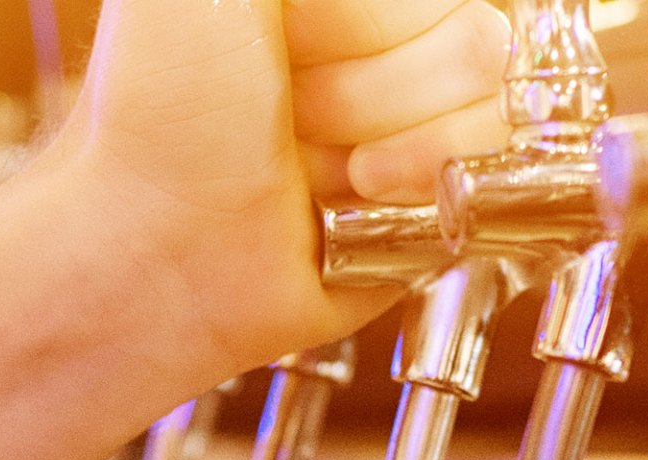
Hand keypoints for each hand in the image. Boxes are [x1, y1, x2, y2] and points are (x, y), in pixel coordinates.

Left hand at [32, 0, 512, 374]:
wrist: (152, 248)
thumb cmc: (158, 105)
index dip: (373, 10)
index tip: (291, 30)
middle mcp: (385, 31)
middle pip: (476, 24)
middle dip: (372, 72)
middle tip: (292, 105)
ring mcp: (417, 109)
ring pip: (490, 94)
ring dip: (389, 132)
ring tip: (314, 160)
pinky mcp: (439, 190)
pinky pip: (495, 164)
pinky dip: (418, 184)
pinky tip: (350, 197)